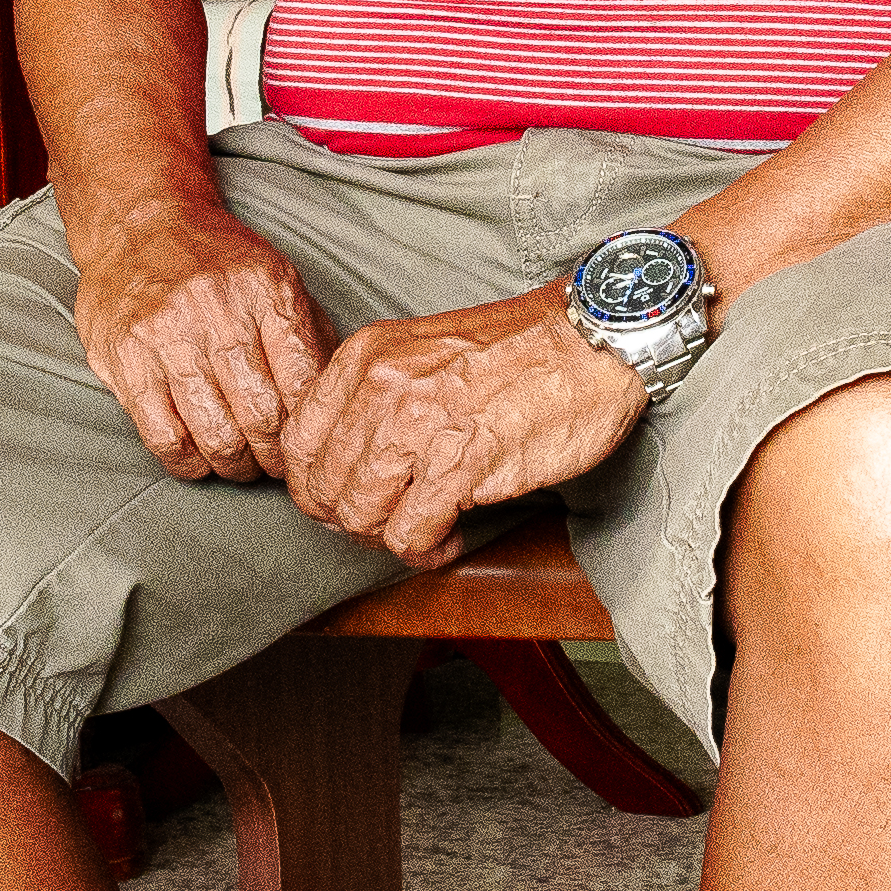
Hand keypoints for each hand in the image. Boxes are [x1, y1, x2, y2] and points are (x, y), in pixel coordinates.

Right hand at [71, 193, 330, 479]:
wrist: (139, 223)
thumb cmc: (216, 260)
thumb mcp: (276, 276)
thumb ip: (310, 332)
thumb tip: (337, 398)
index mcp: (266, 289)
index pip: (303, 382)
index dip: (308, 428)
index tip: (306, 445)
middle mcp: (217, 310)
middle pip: (262, 416)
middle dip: (274, 456)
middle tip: (274, 466)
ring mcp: (167, 336)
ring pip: (214, 433)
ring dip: (234, 465)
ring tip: (239, 464)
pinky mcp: (125, 360)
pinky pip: (163, 436)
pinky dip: (187, 463)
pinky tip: (198, 460)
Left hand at [275, 287, 652, 565]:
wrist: (592, 340)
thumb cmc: (519, 349)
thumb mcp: (423, 350)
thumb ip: (377, 394)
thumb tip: (346, 463)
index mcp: (365, 358)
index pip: (298, 443)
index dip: (316, 486)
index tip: (346, 500)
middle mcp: (381, 389)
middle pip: (325, 489)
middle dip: (355, 521)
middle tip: (393, 523)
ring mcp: (419, 426)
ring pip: (361, 516)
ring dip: (390, 539)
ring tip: (427, 532)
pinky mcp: (462, 465)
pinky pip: (411, 534)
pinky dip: (427, 550)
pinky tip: (451, 537)